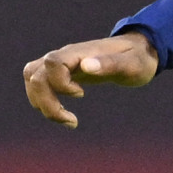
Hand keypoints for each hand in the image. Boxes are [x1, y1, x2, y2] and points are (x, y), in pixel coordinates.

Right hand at [21, 33, 156, 128]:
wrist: (140, 52)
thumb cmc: (138, 58)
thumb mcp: (131, 64)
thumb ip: (110, 64)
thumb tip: (86, 66)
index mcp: (80, 52)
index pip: (52, 62)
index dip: (60, 82)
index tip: (81, 94)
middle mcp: (66, 56)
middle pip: (35, 75)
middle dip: (47, 102)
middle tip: (72, 121)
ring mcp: (63, 64)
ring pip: (33, 80)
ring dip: (42, 104)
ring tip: (69, 121)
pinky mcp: (63, 74)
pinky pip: (40, 84)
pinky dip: (44, 102)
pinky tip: (65, 115)